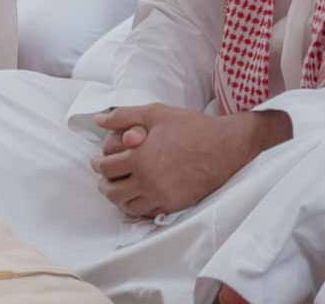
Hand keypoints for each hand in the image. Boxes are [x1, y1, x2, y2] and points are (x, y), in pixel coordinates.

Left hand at [90, 103, 291, 217]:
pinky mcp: (177, 204)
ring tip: (120, 187)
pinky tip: (139, 196)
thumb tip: (97, 119)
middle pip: (113, 192)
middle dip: (105, 184)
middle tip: (106, 178)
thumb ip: (122, 116)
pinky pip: (149, 213)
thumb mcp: (154, 113)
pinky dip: (138, 207)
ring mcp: (164, 196)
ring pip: (129, 206)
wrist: (227, 145)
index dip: (98, 164)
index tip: (98, 161)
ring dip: (120, 198)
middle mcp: (149, 181)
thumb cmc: (191, 126)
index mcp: (140, 158)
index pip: (106, 168)